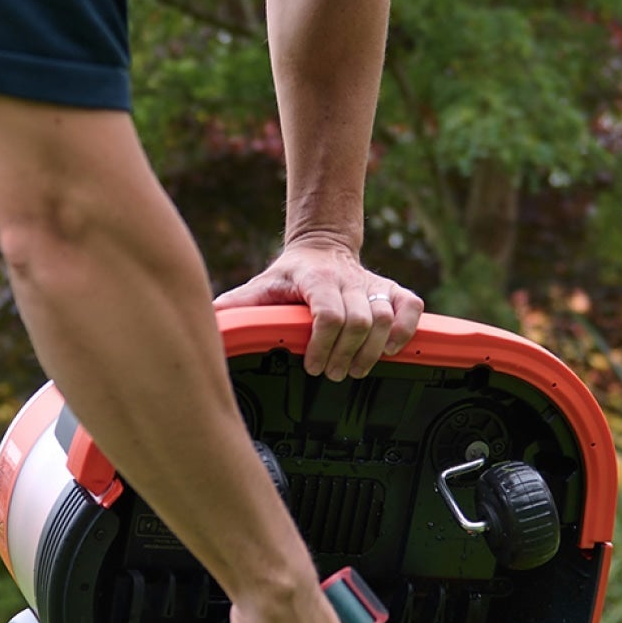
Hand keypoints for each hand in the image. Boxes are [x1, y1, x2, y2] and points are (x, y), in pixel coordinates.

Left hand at [214, 235, 425, 381]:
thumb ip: (239, 305)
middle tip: (334, 374)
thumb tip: (210, 323)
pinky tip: (390, 349)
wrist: (320, 248)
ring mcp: (373, 283)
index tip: (312, 366)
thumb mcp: (260, 286)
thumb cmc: (288, 277)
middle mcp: (347, 279)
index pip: (328, 315)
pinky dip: (405, 330)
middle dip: (347, 355)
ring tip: (356, 369)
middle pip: (360, 322)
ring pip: (385, 319)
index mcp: (315, 279)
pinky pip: (411, 307)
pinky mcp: (393, 288)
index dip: (323, 345)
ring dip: (373, 351)